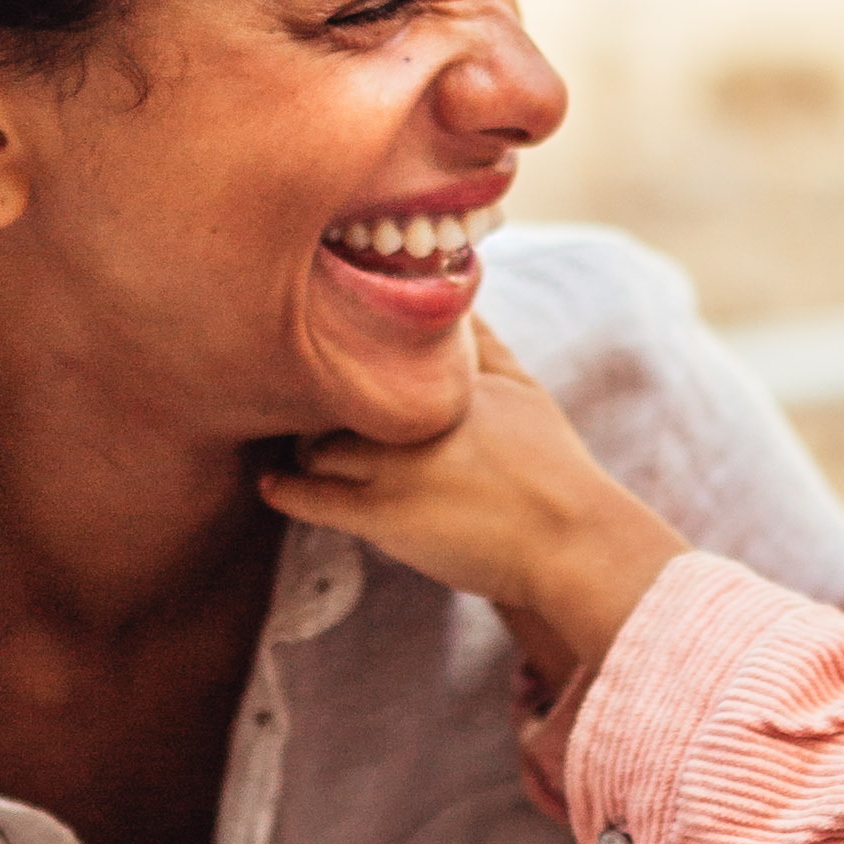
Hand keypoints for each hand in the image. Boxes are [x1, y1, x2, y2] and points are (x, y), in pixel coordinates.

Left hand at [265, 324, 689, 662]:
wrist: (570, 540)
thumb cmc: (552, 467)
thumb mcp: (522, 388)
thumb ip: (485, 345)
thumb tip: (460, 303)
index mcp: (442, 380)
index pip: (368, 350)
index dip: (342, 358)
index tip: (324, 359)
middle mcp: (411, 416)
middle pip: (331, 396)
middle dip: (315, 405)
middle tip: (298, 411)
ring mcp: (393, 466)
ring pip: (315, 445)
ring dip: (302, 449)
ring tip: (292, 452)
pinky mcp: (381, 516)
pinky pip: (311, 498)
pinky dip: (286, 490)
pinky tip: (273, 486)